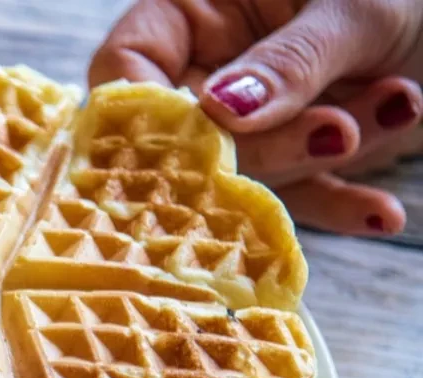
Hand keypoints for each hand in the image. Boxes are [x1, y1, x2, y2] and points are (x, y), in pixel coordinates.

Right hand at [89, 0, 422, 235]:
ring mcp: (244, 119)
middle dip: (264, 146)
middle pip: (184, 137)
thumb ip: (287, 63)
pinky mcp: (289, 159)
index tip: (201, 138)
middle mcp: (204, 68)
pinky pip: (296, 196)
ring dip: (322, 158)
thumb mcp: (350, 11)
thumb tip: (221, 113)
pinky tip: (381, 212)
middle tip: (335, 132)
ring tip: (398, 107)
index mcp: (190, 11)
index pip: (128, 68)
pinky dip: (341, 206)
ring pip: (244, 173)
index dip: (149, 113)